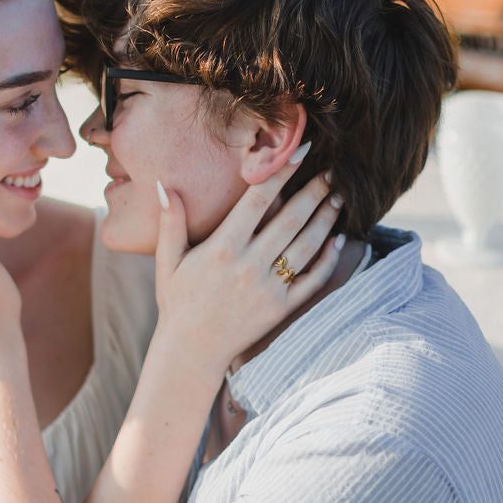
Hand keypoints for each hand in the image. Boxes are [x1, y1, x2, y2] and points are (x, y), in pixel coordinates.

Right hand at [153, 161, 342, 384]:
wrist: (191, 351)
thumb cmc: (177, 301)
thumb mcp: (168, 261)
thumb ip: (171, 222)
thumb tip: (164, 184)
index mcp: (222, 248)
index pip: (259, 200)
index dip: (282, 173)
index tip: (300, 152)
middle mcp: (249, 266)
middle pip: (291, 218)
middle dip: (315, 192)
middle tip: (333, 172)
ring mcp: (269, 288)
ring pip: (307, 246)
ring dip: (326, 219)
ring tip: (338, 198)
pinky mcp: (281, 308)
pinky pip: (312, 280)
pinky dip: (328, 259)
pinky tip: (337, 240)